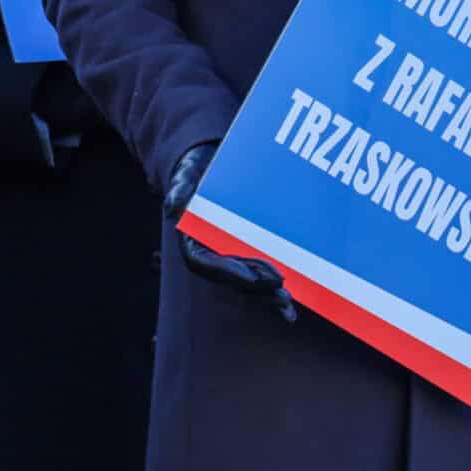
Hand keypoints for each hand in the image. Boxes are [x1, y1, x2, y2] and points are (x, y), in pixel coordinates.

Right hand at [165, 142, 295, 320]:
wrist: (212, 163)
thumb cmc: (199, 169)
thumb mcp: (188, 173)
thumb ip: (181, 188)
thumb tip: (173, 206)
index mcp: (192, 240)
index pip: (206, 263)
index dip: (229, 272)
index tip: (254, 277)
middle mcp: (211, 253)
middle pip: (231, 279)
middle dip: (256, 291)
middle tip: (283, 298)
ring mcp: (230, 255)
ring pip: (248, 283)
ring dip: (267, 297)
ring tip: (289, 307)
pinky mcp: (248, 252)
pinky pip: (261, 273)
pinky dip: (276, 286)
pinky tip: (296, 297)